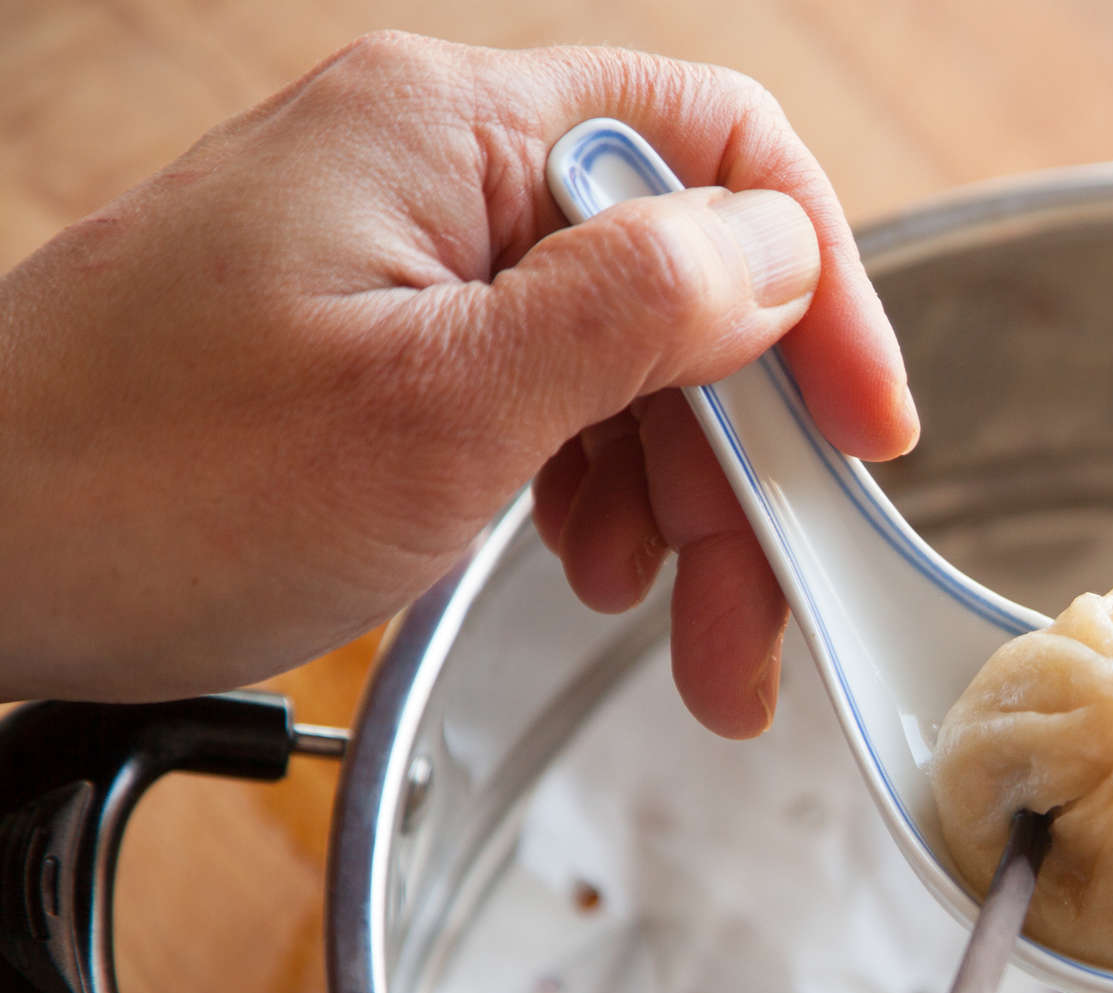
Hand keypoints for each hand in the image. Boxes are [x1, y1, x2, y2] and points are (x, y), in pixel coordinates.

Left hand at [0, 30, 915, 735]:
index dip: (819, 288)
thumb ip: (630, 314)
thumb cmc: (142, 484)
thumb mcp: (433, 413)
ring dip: (676, 497)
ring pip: (618, 355)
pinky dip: (590, 490)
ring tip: (675, 631)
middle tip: (758, 606)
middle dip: (742, 452)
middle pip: (678, 278)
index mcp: (450, 136)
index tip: (865, 431)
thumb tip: (781, 257)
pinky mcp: (373, 342)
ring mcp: (400, 259)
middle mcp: (432, 173)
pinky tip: (587, 570)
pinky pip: (539, 395)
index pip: (716, 149)